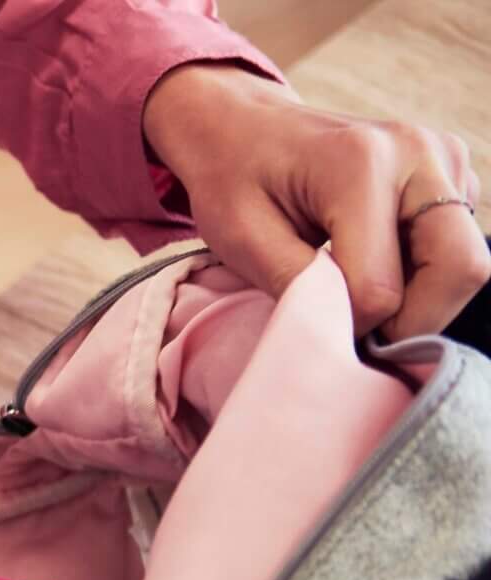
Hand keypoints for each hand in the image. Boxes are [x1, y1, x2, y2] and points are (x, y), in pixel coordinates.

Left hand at [143, 63, 486, 341]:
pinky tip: (373, 261)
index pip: (381, 286)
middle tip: (356, 329)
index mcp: (361, 164)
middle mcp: (418, 152)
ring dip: (418, 298)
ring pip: (465, 262)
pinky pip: (457, 244)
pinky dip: (421, 272)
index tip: (316, 326)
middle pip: (461, 268)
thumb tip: (347, 333)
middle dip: (411, 321)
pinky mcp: (452, 170)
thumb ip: (298, 287)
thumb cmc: (233, 180)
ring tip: (356, 291)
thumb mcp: (241, 240)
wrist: (245, 127)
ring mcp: (444, 156)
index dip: (350, 325)